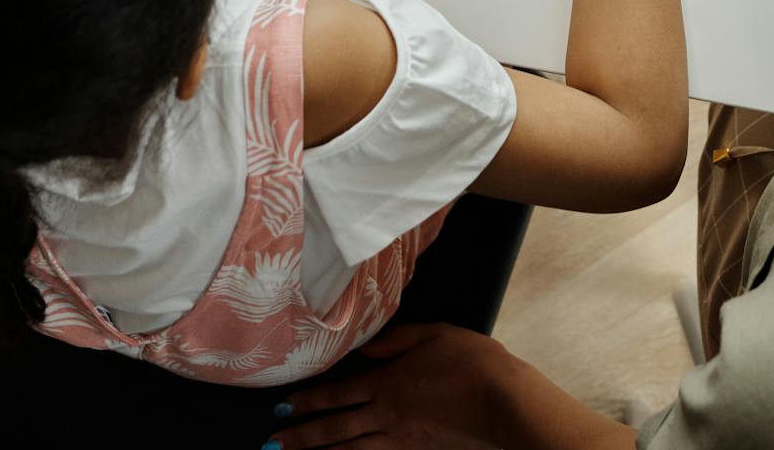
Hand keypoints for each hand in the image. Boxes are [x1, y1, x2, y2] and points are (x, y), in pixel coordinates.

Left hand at [268, 324, 503, 445]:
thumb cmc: (471, 362)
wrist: (501, 402)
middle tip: (272, 443)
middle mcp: (387, 415)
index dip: (309, 400)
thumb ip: (396, 340)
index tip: (283, 408)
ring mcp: (401, 440)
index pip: (338, 393)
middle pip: (336, 428)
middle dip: (301, 435)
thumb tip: (367, 349)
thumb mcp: (433, 335)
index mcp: (388, 382)